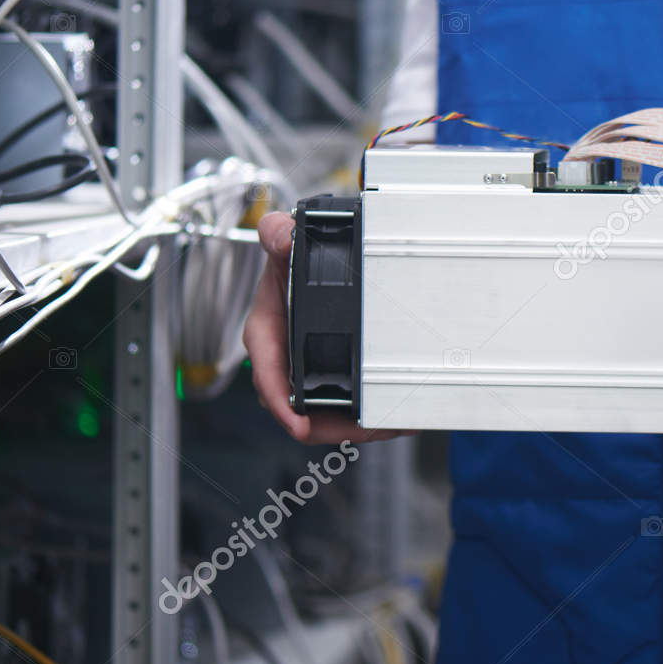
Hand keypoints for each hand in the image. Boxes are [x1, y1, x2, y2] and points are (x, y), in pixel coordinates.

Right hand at [242, 211, 411, 445]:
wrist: (306, 261)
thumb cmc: (291, 260)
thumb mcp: (283, 244)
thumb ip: (277, 235)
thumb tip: (281, 236)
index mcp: (265, 335)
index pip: (267, 377)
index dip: (282, 405)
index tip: (300, 425)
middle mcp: (283, 360)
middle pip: (300, 409)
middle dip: (332, 426)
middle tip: (370, 428)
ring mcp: (306, 370)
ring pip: (326, 414)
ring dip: (357, 425)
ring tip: (393, 424)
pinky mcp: (328, 375)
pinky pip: (344, 405)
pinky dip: (368, 414)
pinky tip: (397, 416)